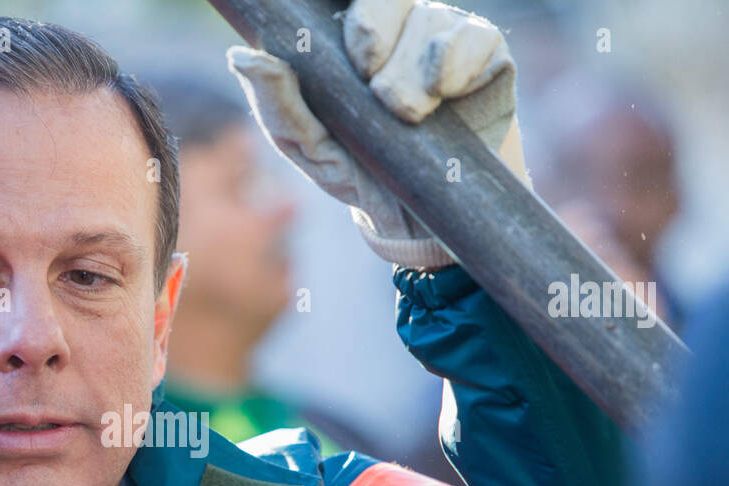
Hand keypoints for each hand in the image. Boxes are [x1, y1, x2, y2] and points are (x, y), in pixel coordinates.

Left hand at [228, 0, 528, 268]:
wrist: (417, 222)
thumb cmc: (356, 175)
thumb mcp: (307, 148)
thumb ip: (277, 104)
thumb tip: (242, 56)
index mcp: (353, 38)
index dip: (351, 14)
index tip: (351, 56)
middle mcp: (400, 27)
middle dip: (375, 35)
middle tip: (372, 82)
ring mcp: (444, 37)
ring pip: (431, 17)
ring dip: (412, 69)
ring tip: (407, 115)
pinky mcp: (487, 57)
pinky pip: (475, 38)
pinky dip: (454, 66)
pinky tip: (444, 96)